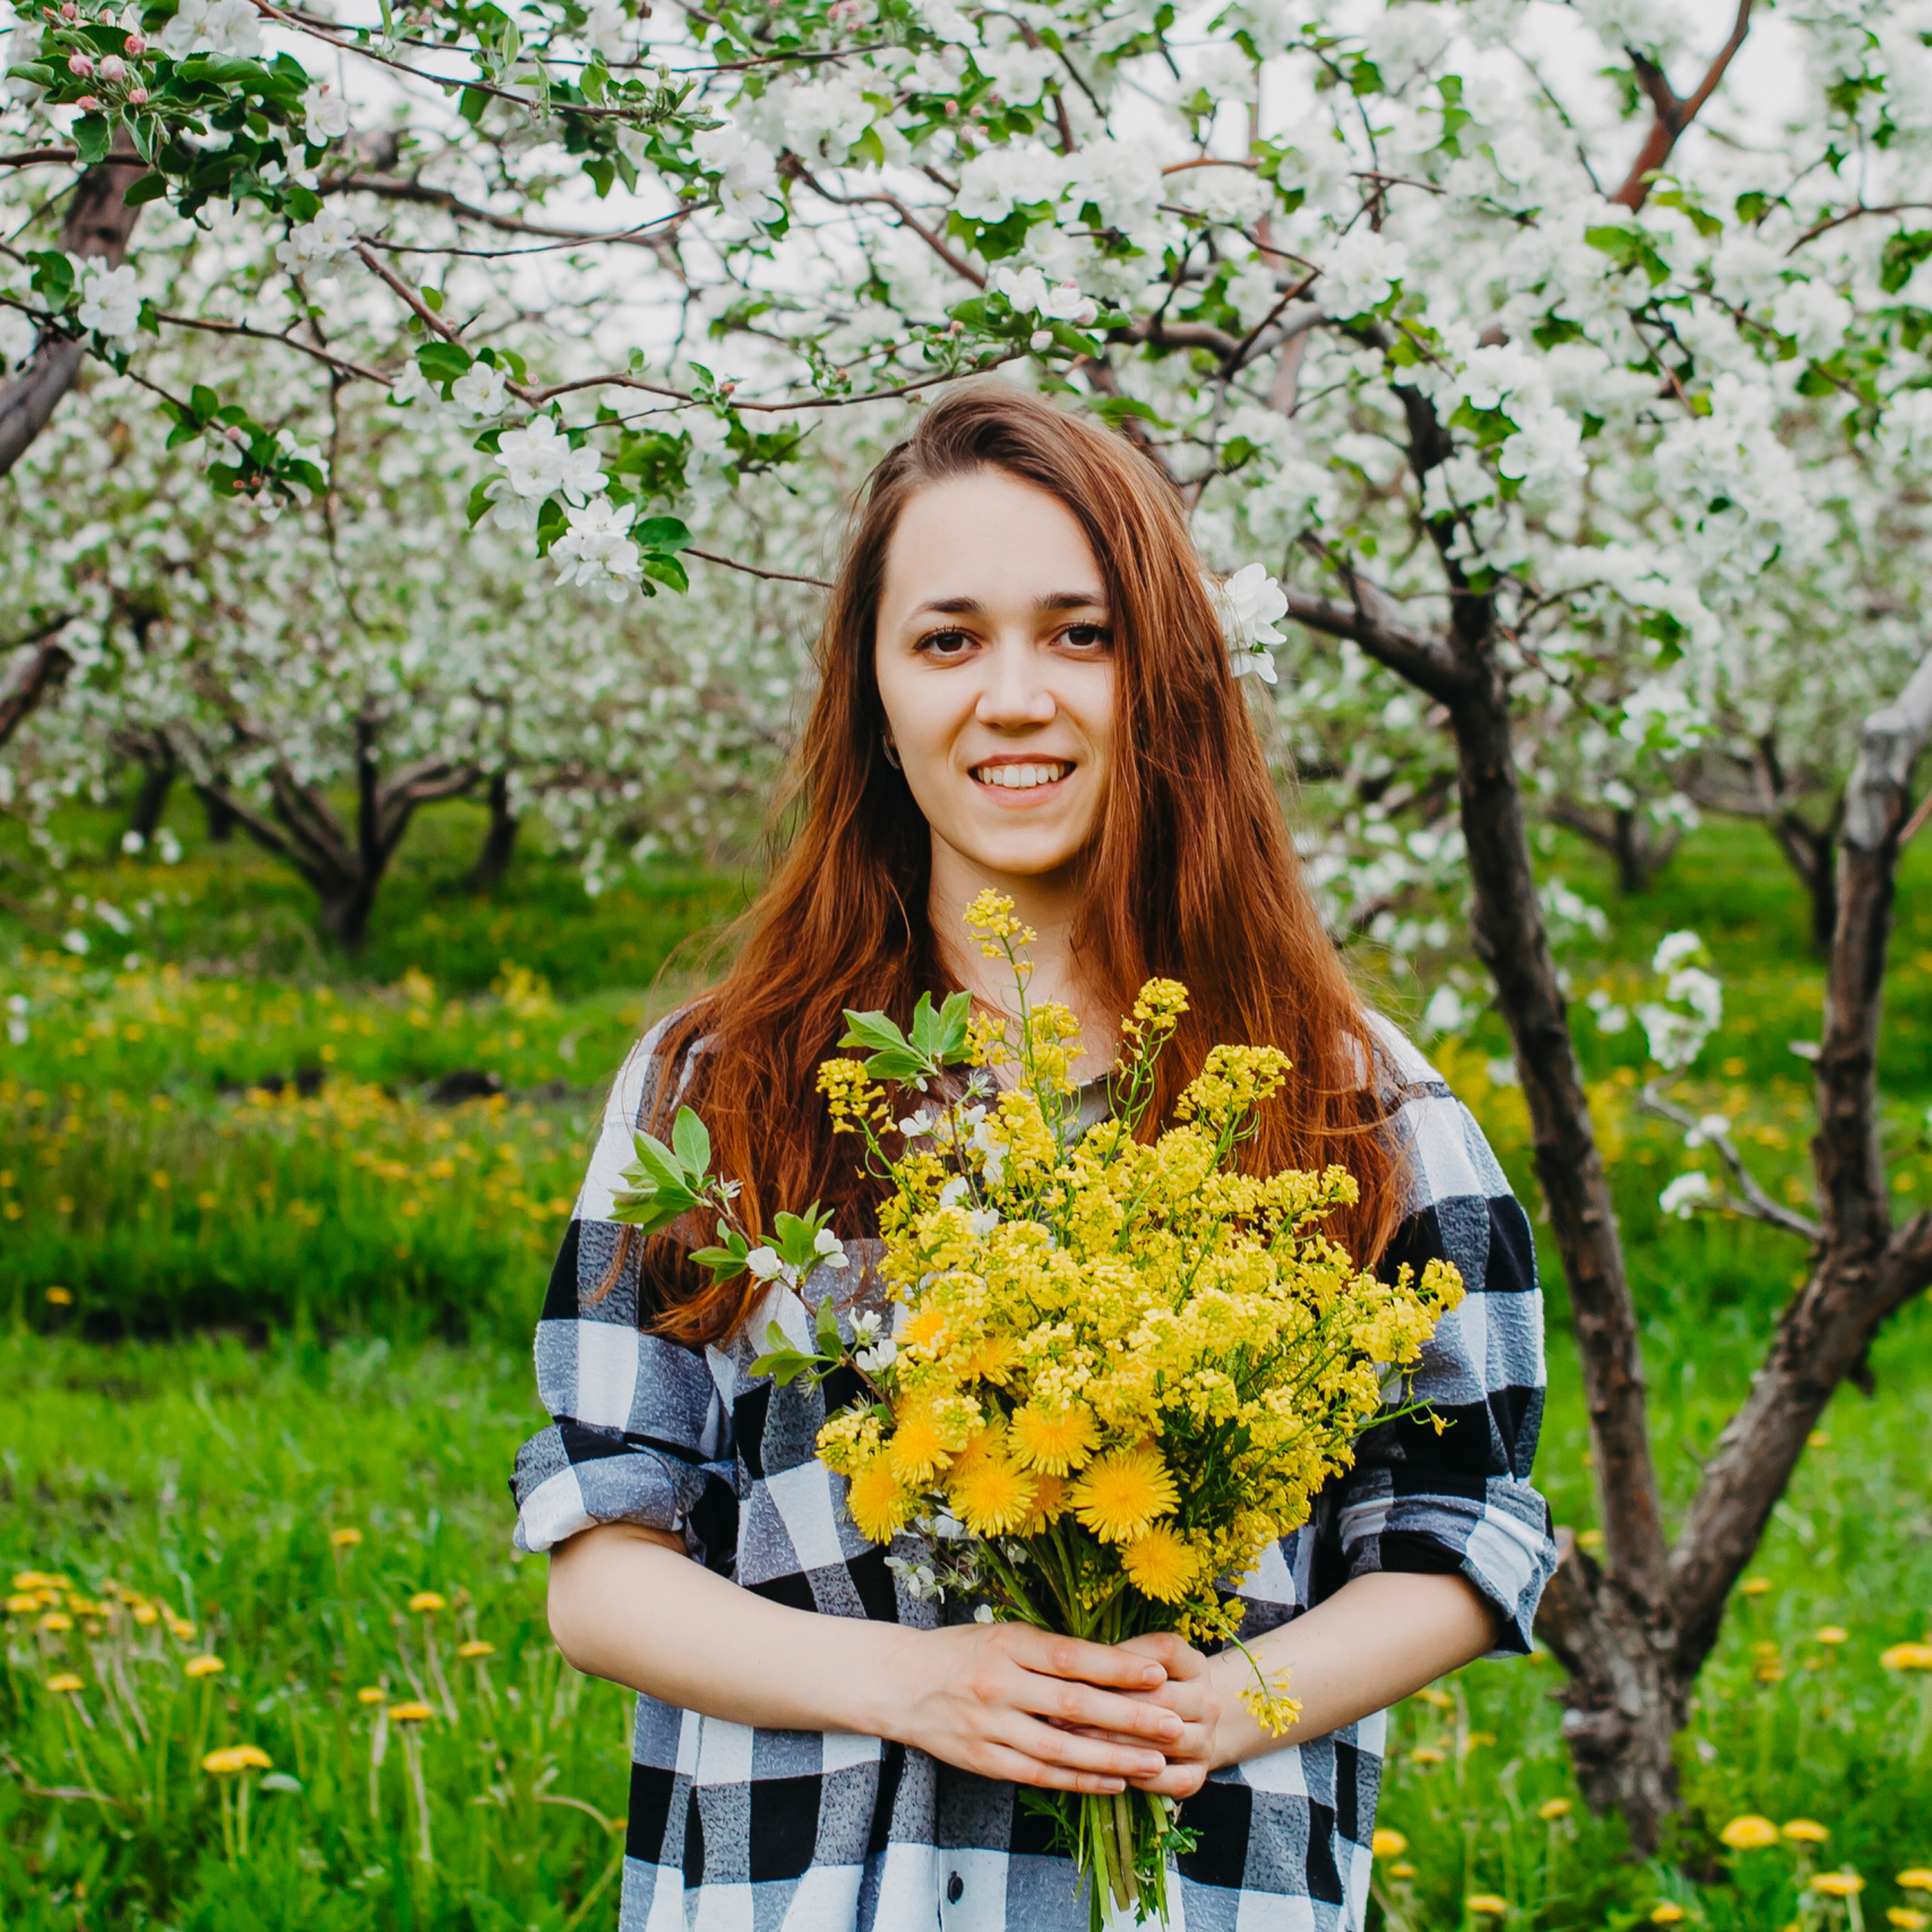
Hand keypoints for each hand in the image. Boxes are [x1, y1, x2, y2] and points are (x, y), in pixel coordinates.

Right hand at [877, 1622, 1183, 1794]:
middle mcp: (999, 1684)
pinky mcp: (983, 1761)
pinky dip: (1079, 1781)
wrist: (900, 1683)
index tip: (1157, 1673)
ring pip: (1060, 1749)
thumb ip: (1049, 1651)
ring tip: (1154, 1763)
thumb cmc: (963, 1652)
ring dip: (1112, 1758)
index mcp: (1008, 1644)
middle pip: (1073, 1705)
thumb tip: (1113, 1664)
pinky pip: (1039, 1775)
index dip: (1115, 1667)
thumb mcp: (1004, 1635)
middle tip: (1172, 1725)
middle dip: (1128, 1717)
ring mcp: (989, 1726)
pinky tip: (1113, 1783)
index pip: (1070, 1657)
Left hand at [1057, 1632, 1222, 1797]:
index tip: (1077, 1668)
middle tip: (1060, 1711)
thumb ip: (1114, 1659)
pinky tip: (1108, 1772)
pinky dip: (1141, 1777)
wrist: (1187, 1727)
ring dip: (1116, 1743)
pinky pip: (1172, 1780)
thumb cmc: (1144, 1688)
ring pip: (1164, 1740)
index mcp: (1192, 1662)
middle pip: (1162, 1697)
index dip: (1121, 1659)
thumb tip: (1067, 1661)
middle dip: (1108, 1705)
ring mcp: (1206, 1739)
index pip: (1163, 1650)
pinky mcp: (1199, 1775)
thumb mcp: (1138, 1662)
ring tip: (1073, 1742)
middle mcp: (1207, 1699)